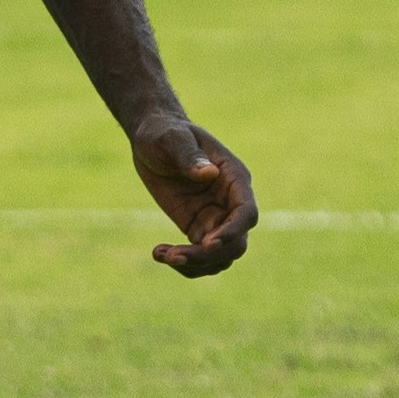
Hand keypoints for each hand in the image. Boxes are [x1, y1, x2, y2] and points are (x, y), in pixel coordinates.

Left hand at [132, 115, 255, 277]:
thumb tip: (208, 174)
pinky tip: (158, 253)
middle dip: (209, 255)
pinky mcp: (197, 228)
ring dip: (195, 264)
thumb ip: (189, 155)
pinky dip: (183, 263)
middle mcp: (230, 202)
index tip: (209, 244)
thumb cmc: (165, 133)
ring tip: (163, 255)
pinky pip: (200, 256)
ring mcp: (215, 218)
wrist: (152, 140)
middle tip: (175, 256)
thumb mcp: (172, 139)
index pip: (247, 213)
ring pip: (220, 256)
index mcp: (234, 178)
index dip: (233, 231)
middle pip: (236, 243)